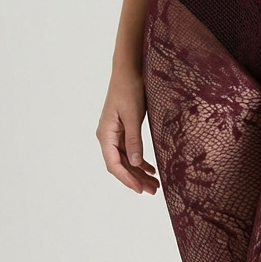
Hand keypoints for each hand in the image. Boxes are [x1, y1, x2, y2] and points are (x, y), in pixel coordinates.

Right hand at [96, 69, 158, 193]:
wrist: (128, 71)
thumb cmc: (128, 89)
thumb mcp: (133, 116)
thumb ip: (134, 140)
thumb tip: (136, 163)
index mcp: (106, 134)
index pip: (114, 164)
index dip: (127, 179)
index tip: (140, 189)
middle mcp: (107, 137)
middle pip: (120, 165)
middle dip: (136, 179)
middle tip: (153, 190)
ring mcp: (114, 135)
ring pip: (126, 160)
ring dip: (139, 173)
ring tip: (155, 184)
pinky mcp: (123, 131)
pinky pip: (130, 152)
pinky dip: (140, 162)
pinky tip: (151, 169)